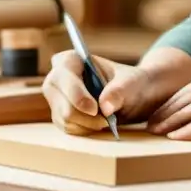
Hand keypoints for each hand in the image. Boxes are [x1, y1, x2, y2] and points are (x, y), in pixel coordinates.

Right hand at [42, 50, 156, 134]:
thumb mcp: (130, 83)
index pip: (63, 76)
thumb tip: (106, 107)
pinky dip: (85, 130)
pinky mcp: (60, 115)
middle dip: (85, 116)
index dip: (76, 94)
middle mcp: (57, 79)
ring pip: (64, 119)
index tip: (95, 109)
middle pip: (61, 102)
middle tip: (107, 120)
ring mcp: (56, 99)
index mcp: (71, 60)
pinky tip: (99, 123)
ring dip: (87, 124)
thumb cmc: (130, 82)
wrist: (134, 96)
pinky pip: (67, 128)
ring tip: (107, 119)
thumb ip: (119, 91)